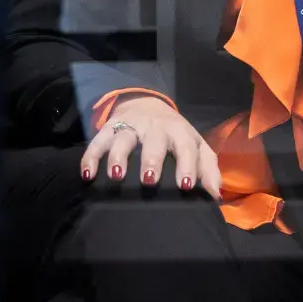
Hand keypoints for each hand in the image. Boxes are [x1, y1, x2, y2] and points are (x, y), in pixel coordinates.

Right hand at [85, 95, 222, 197]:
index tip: (185, 186)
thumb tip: (214, 196)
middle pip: (154, 141)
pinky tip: (88, 175)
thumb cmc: (175, 136)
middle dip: (151, 159)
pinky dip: (91, 157)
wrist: (147, 105)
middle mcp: (155, 127)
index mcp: (180, 132)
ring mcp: (131, 126)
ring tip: (116, 176)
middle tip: (149, 181)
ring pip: (124, 139)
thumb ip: (208, 170)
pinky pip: (98, 141)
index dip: (187, 166)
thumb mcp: (196, 146)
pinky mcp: (109, 128)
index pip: (186, 147)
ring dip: (119, 157)